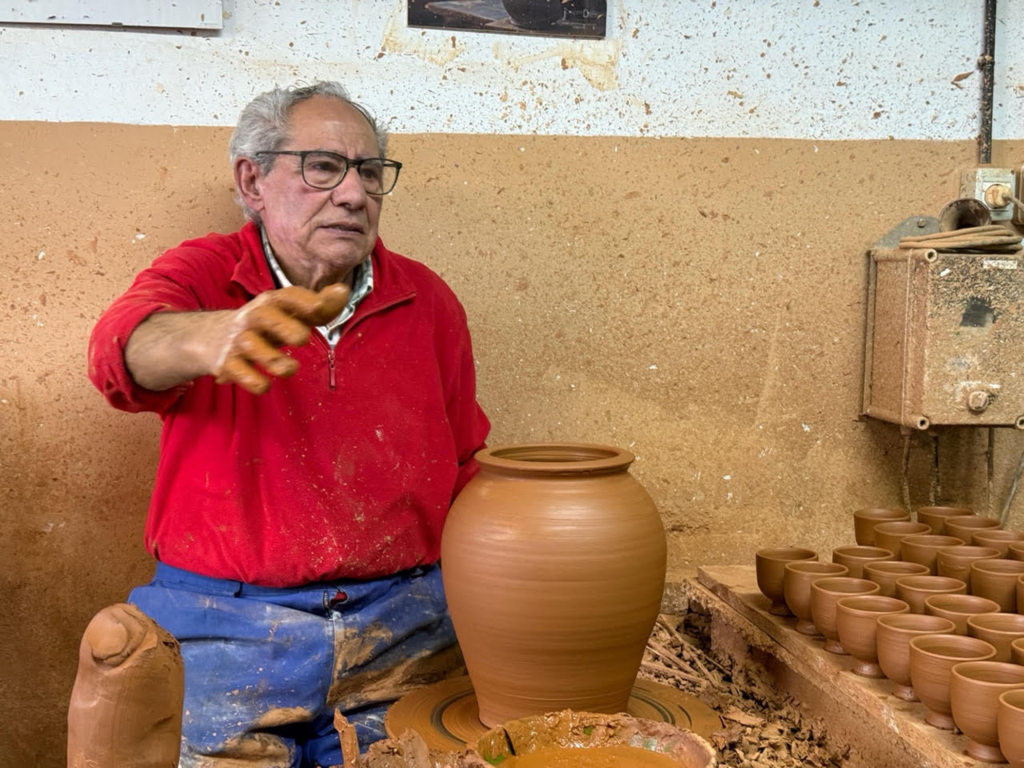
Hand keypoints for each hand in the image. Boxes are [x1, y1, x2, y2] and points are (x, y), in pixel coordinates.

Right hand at [212, 284, 349, 393]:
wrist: (211, 337)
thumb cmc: (265, 325)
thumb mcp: (289, 313)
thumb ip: (320, 306)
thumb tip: (343, 292)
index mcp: (271, 304)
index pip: (286, 296)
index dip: (303, 300)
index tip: (319, 306)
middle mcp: (253, 318)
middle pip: (265, 317)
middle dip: (284, 326)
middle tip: (303, 338)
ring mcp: (238, 340)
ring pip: (253, 347)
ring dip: (274, 359)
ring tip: (291, 368)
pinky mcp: (227, 363)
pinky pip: (240, 372)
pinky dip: (254, 381)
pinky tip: (265, 384)